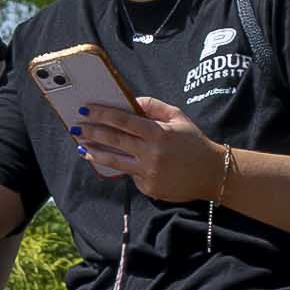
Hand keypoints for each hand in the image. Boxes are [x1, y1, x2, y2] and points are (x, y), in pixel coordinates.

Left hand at [73, 93, 227, 204]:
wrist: (212, 173)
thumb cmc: (193, 142)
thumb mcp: (178, 117)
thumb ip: (154, 107)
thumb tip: (130, 101)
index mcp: (159, 133)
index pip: (123, 121)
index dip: (102, 114)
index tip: (86, 110)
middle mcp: (151, 154)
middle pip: (114, 141)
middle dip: (92, 132)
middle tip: (76, 127)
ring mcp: (149, 173)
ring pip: (114, 162)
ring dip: (95, 153)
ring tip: (82, 147)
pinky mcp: (148, 188)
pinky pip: (131, 175)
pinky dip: (123, 167)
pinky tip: (118, 162)